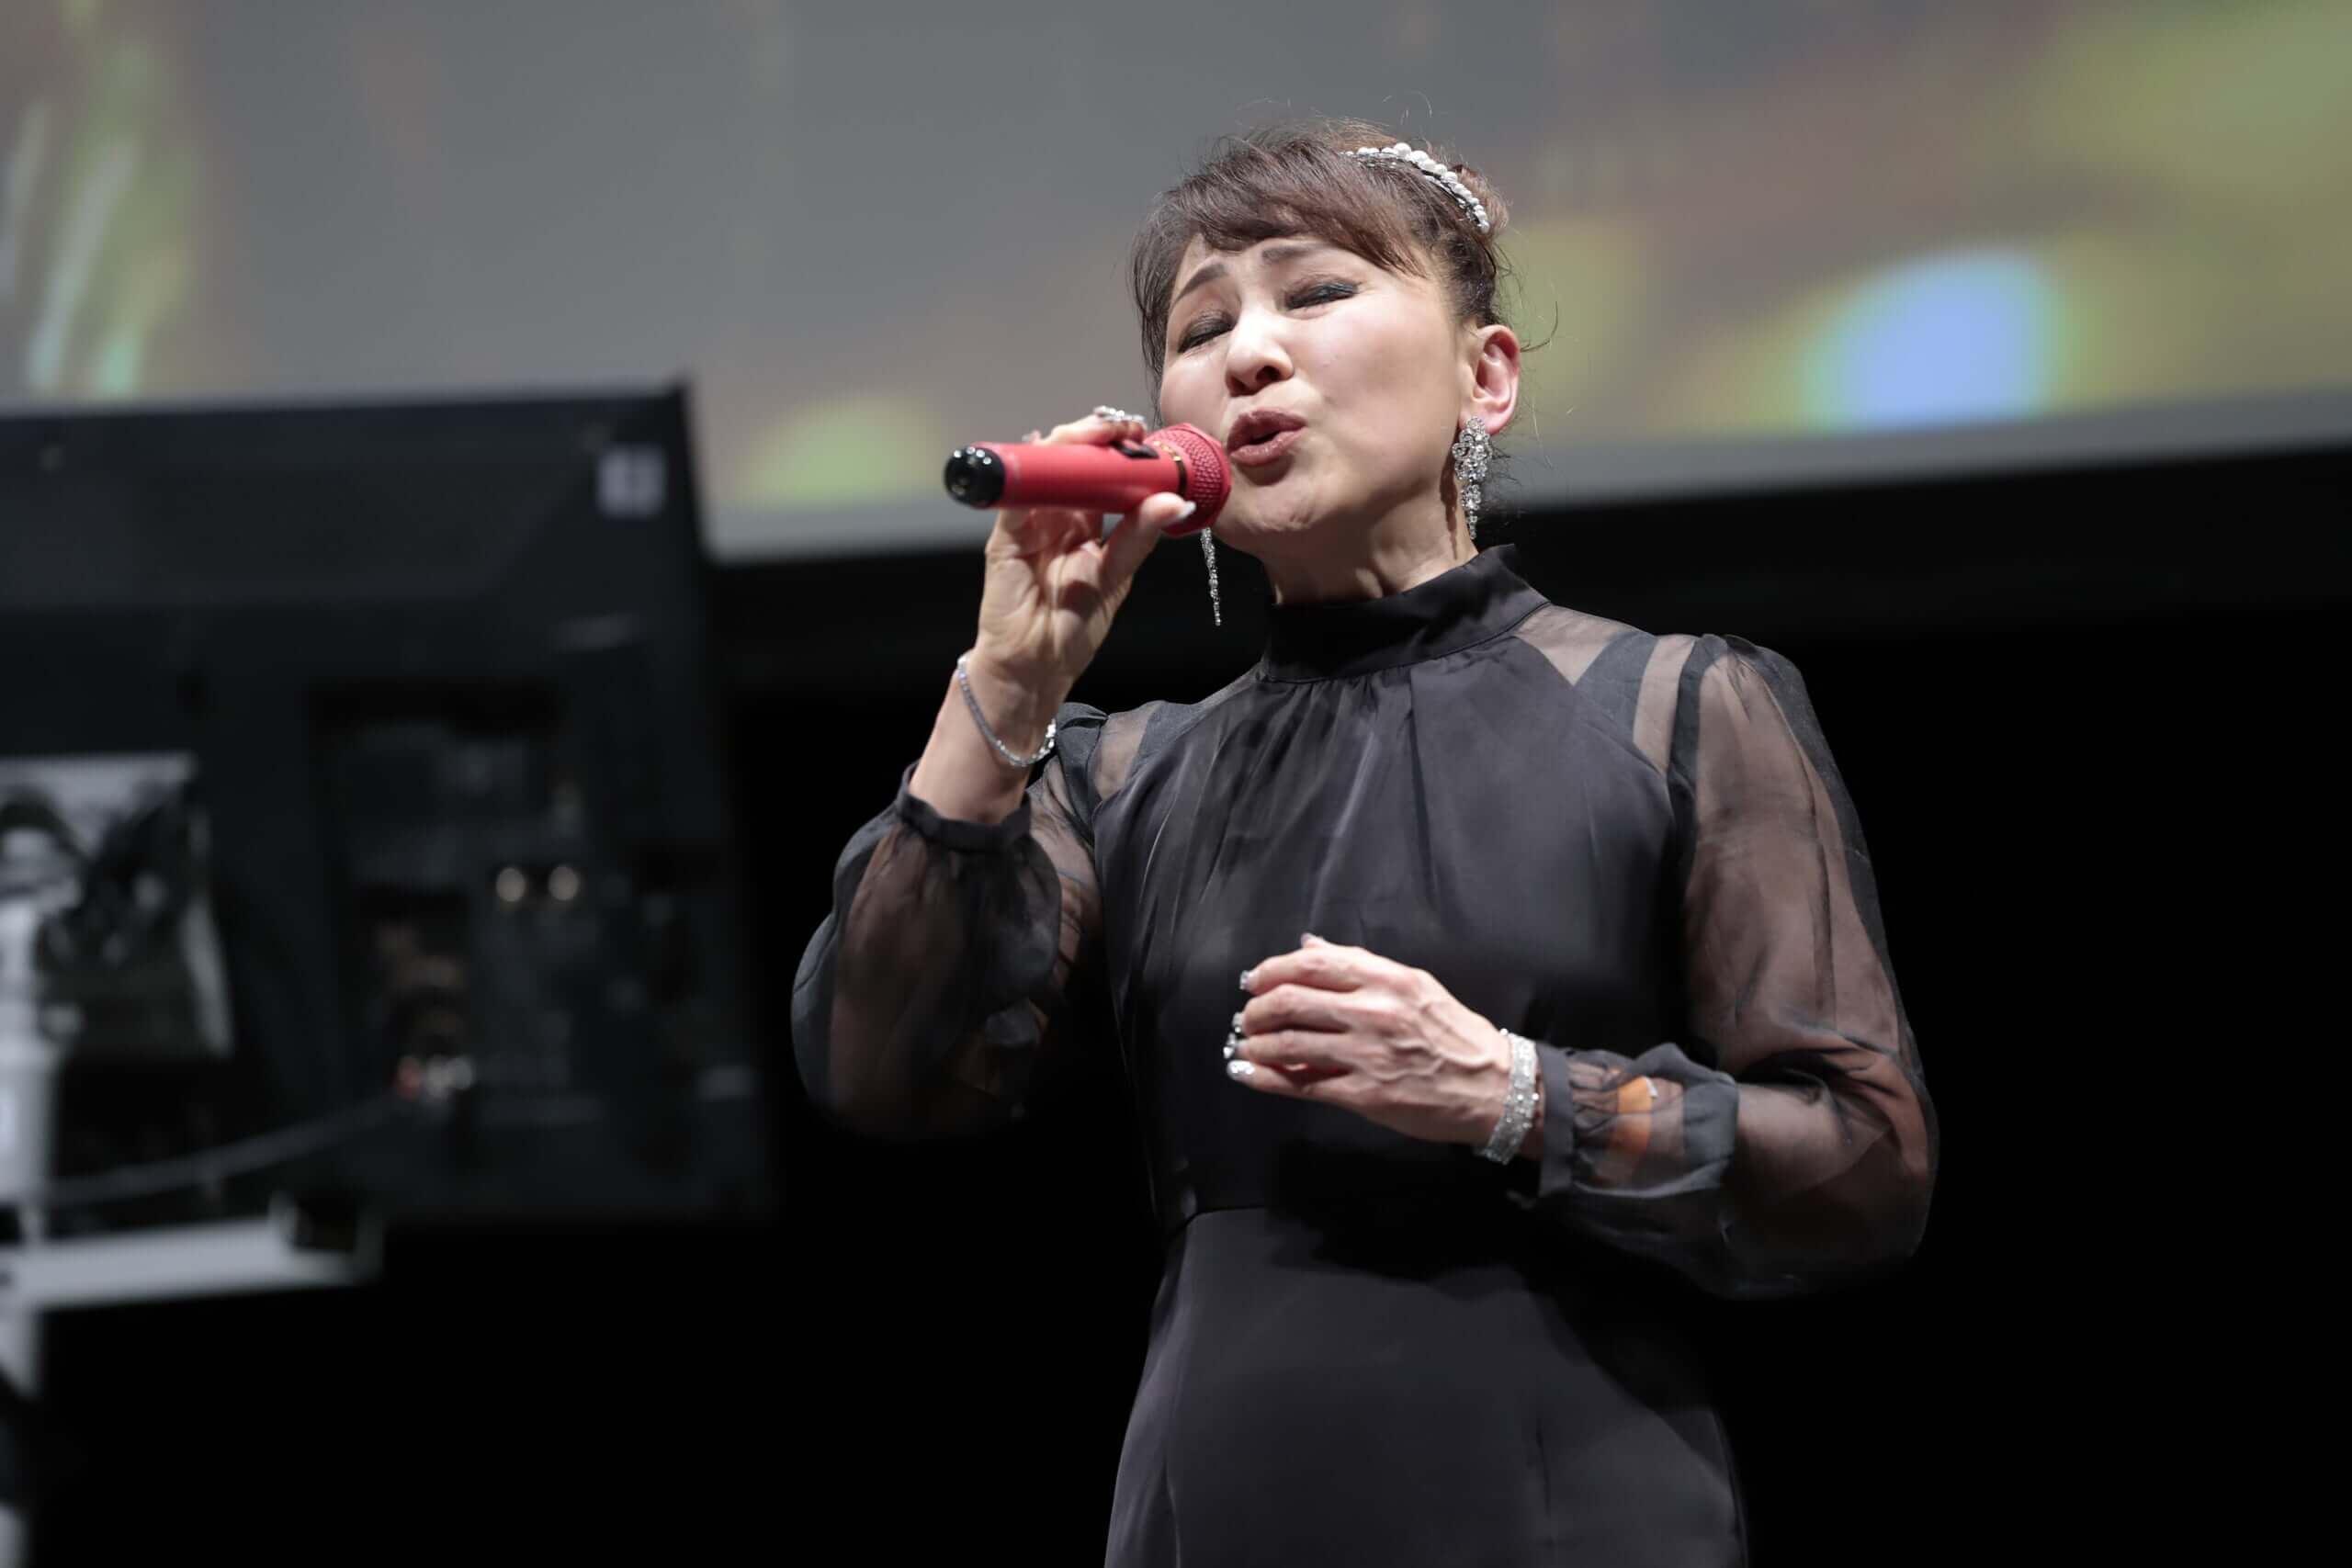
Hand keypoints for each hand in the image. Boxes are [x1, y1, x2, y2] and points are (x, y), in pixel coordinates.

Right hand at [968, 409, 1195, 701]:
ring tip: (1099, 434)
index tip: (1143, 435)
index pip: (1099, 475)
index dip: (1119, 452)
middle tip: (1124, 428)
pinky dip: (1034, 473)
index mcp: (1084, 525)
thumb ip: (1138, 538)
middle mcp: (1055, 516)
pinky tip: (1053, 455)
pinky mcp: (1005, 535)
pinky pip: (1018, 495)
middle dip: (1097, 437)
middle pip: (1071, 462)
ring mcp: (1028, 522)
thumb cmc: (1072, 629)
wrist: (1036, 667)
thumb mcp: (1116, 578)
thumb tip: (1173, 502)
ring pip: (1045, 468)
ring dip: (1070, 444)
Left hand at [1227, 934, 1529, 1151]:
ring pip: (1289, 1043)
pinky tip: (1249, 1075)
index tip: (1255, 982)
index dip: (1272, 970)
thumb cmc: (1455, 1035)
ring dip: (1255, 1045)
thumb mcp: (1416, 986)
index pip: (1313, 963)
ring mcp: (1366, 1054)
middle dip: (1257, 1010)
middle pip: (1291, 1001)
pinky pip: (1302, 1083)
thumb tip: (1308, 946)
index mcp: (1387, 979)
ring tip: (1245, 1047)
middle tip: (1248, 1018)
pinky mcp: (1363, 1094)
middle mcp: (1373, 1011)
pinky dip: (1266, 1078)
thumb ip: (1361, 966)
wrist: (1495, 1088)